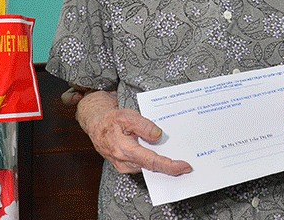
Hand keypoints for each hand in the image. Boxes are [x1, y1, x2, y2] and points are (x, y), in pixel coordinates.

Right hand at [76, 90, 192, 175]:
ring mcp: (125, 167)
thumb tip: (158, 136)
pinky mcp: (126, 167)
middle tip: (187, 164)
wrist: (96, 126)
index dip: (169, 166)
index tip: (184, 166)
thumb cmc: (111, 120)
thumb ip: (144, 126)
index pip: (151, 161)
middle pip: (152, 168)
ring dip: (162, 165)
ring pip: (148, 168)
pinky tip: (163, 157)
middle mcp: (125, 162)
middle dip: (170, 167)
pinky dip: (154, 163)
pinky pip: (143, 167)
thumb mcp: (127, 116)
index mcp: (125, 149)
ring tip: (178, 160)